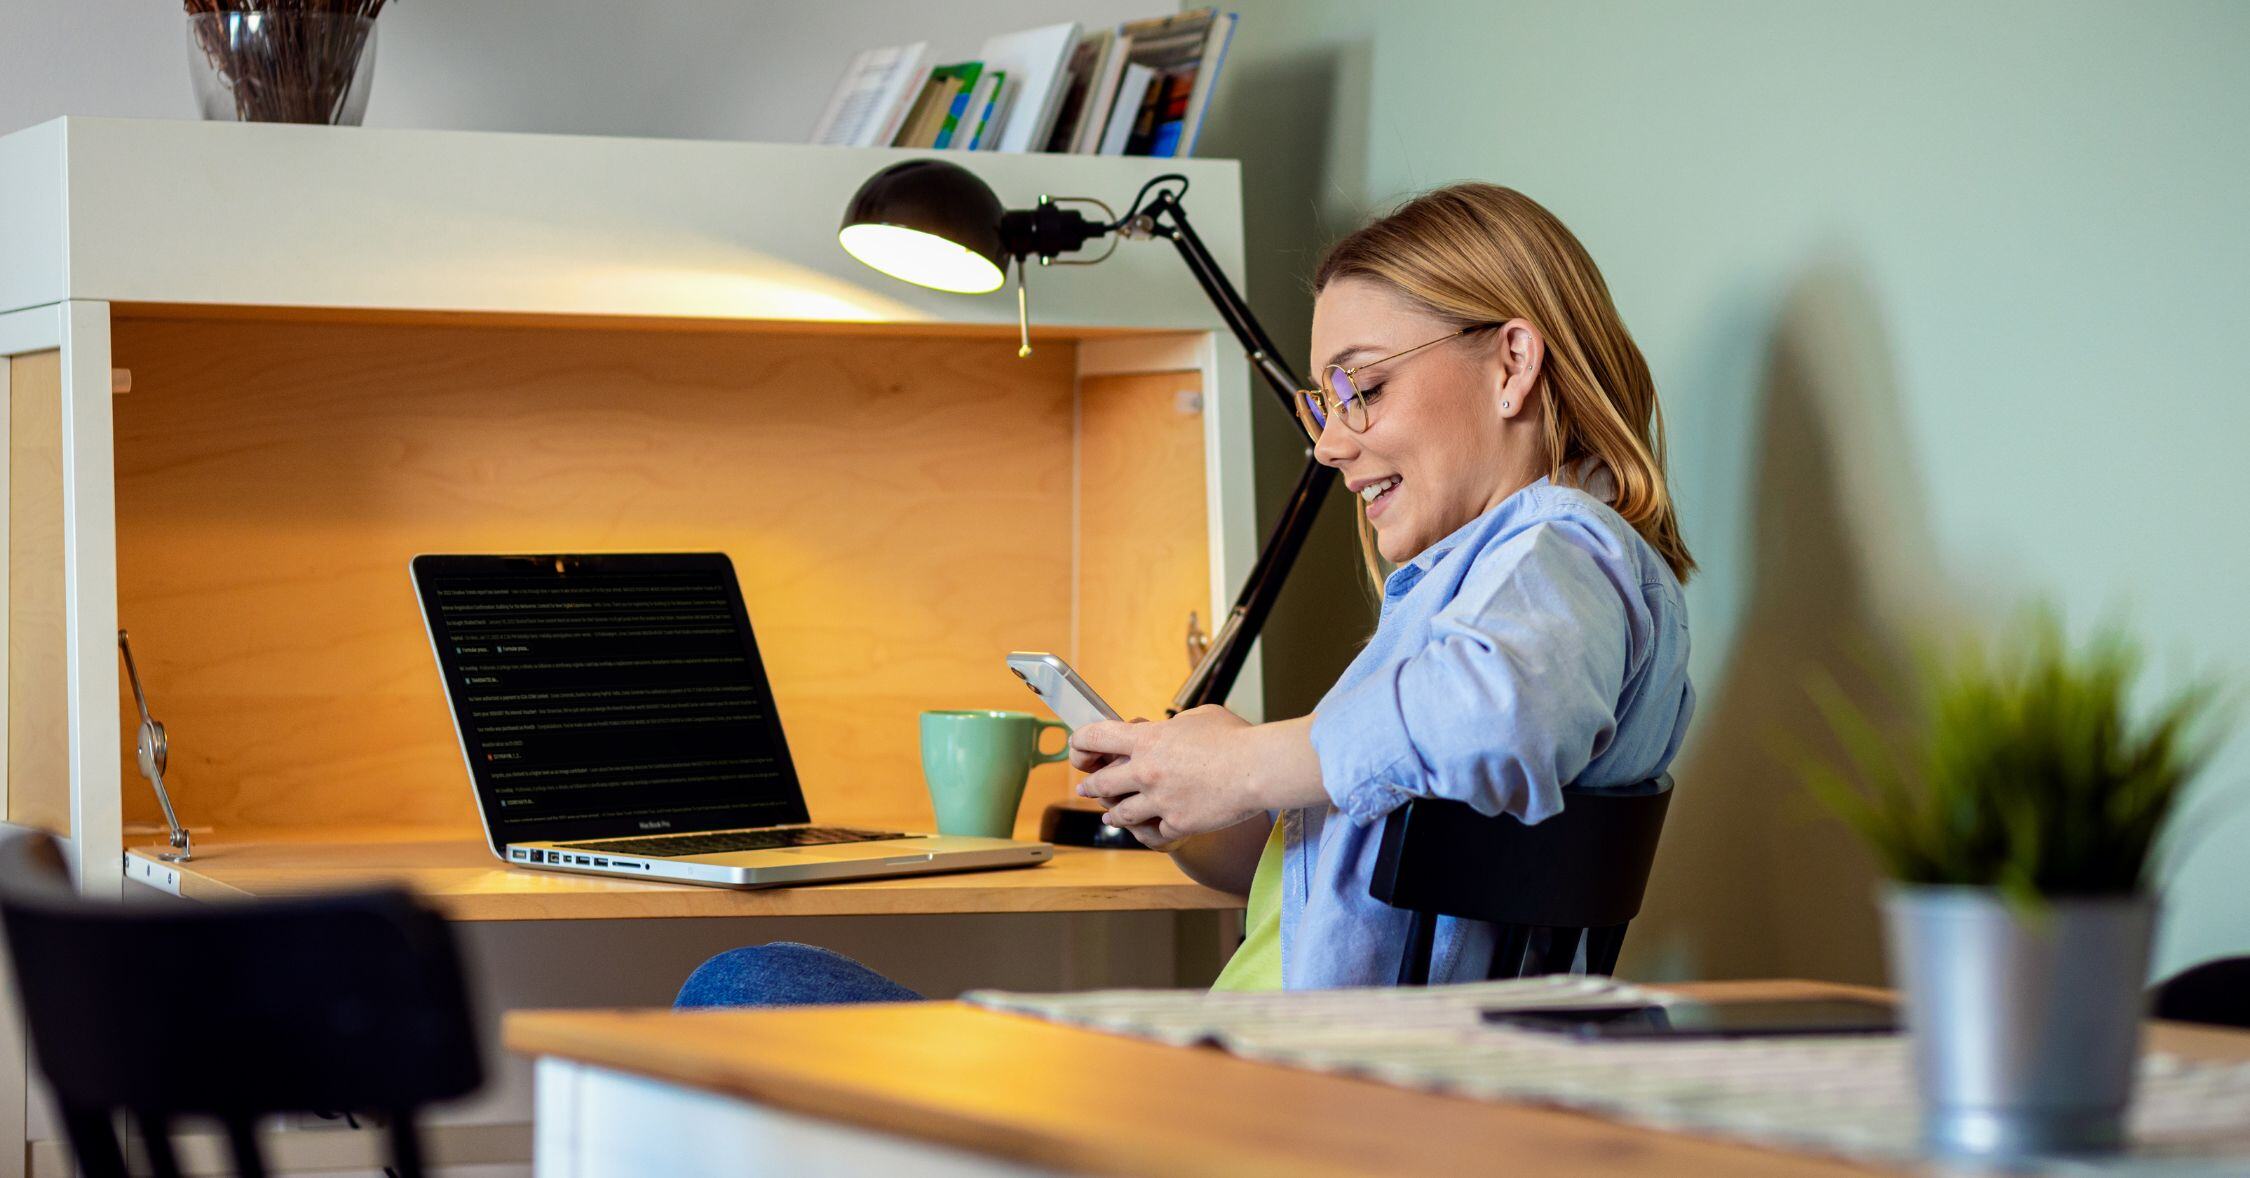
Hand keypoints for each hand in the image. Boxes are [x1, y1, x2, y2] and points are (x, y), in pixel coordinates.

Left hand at [1069, 706, 1269, 843]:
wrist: (1259, 769)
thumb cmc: (1235, 739)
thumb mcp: (1198, 717)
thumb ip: (1173, 726)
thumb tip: (1165, 730)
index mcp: (1147, 740)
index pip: (1094, 737)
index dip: (1079, 743)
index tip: (1078, 749)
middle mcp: (1146, 771)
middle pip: (1099, 784)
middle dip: (1089, 786)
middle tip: (1086, 787)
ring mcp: (1159, 800)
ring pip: (1120, 814)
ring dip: (1113, 814)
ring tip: (1111, 816)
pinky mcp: (1177, 823)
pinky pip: (1154, 831)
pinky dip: (1154, 828)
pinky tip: (1152, 827)